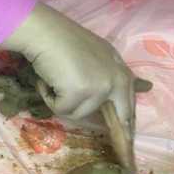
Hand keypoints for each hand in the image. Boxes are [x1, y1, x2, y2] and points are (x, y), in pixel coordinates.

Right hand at [0, 3, 149, 160]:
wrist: (44, 32)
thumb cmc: (61, 39)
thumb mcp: (94, 55)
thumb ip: (105, 73)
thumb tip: (128, 94)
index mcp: (119, 69)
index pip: (130, 101)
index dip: (126, 119)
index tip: (125, 134)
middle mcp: (116, 79)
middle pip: (118, 116)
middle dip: (109, 129)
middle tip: (107, 141)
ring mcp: (100, 87)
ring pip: (80, 114)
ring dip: (62, 102)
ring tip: (52, 83)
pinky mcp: (81, 93)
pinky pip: (62, 110)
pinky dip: (49, 98)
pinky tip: (45, 82)